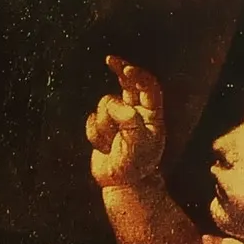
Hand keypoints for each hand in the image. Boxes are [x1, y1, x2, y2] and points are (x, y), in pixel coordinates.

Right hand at [87, 56, 167, 189]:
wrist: (122, 183)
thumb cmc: (136, 164)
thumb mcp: (139, 143)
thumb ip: (130, 121)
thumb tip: (119, 105)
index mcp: (152, 114)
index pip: (148, 87)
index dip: (138, 76)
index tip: (126, 69)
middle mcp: (136, 111)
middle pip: (128, 83)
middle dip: (120, 70)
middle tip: (110, 59)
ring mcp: (118, 118)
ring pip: (104, 104)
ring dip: (105, 124)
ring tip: (111, 144)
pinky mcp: (102, 126)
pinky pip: (92, 120)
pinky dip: (95, 134)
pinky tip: (103, 147)